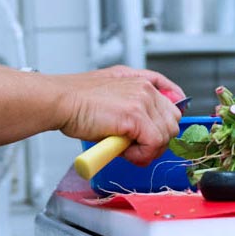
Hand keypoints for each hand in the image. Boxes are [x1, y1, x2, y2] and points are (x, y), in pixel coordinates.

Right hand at [51, 66, 185, 165]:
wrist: (60, 102)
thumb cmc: (77, 102)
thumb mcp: (110, 94)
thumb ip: (130, 102)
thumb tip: (142, 128)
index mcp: (141, 80)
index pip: (174, 100)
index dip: (166, 122)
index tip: (159, 136)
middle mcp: (146, 87)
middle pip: (172, 121)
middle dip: (157, 140)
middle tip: (136, 149)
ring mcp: (142, 101)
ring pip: (166, 134)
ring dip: (148, 149)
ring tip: (125, 150)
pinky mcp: (136, 117)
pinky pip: (154, 144)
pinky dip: (142, 155)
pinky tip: (124, 153)